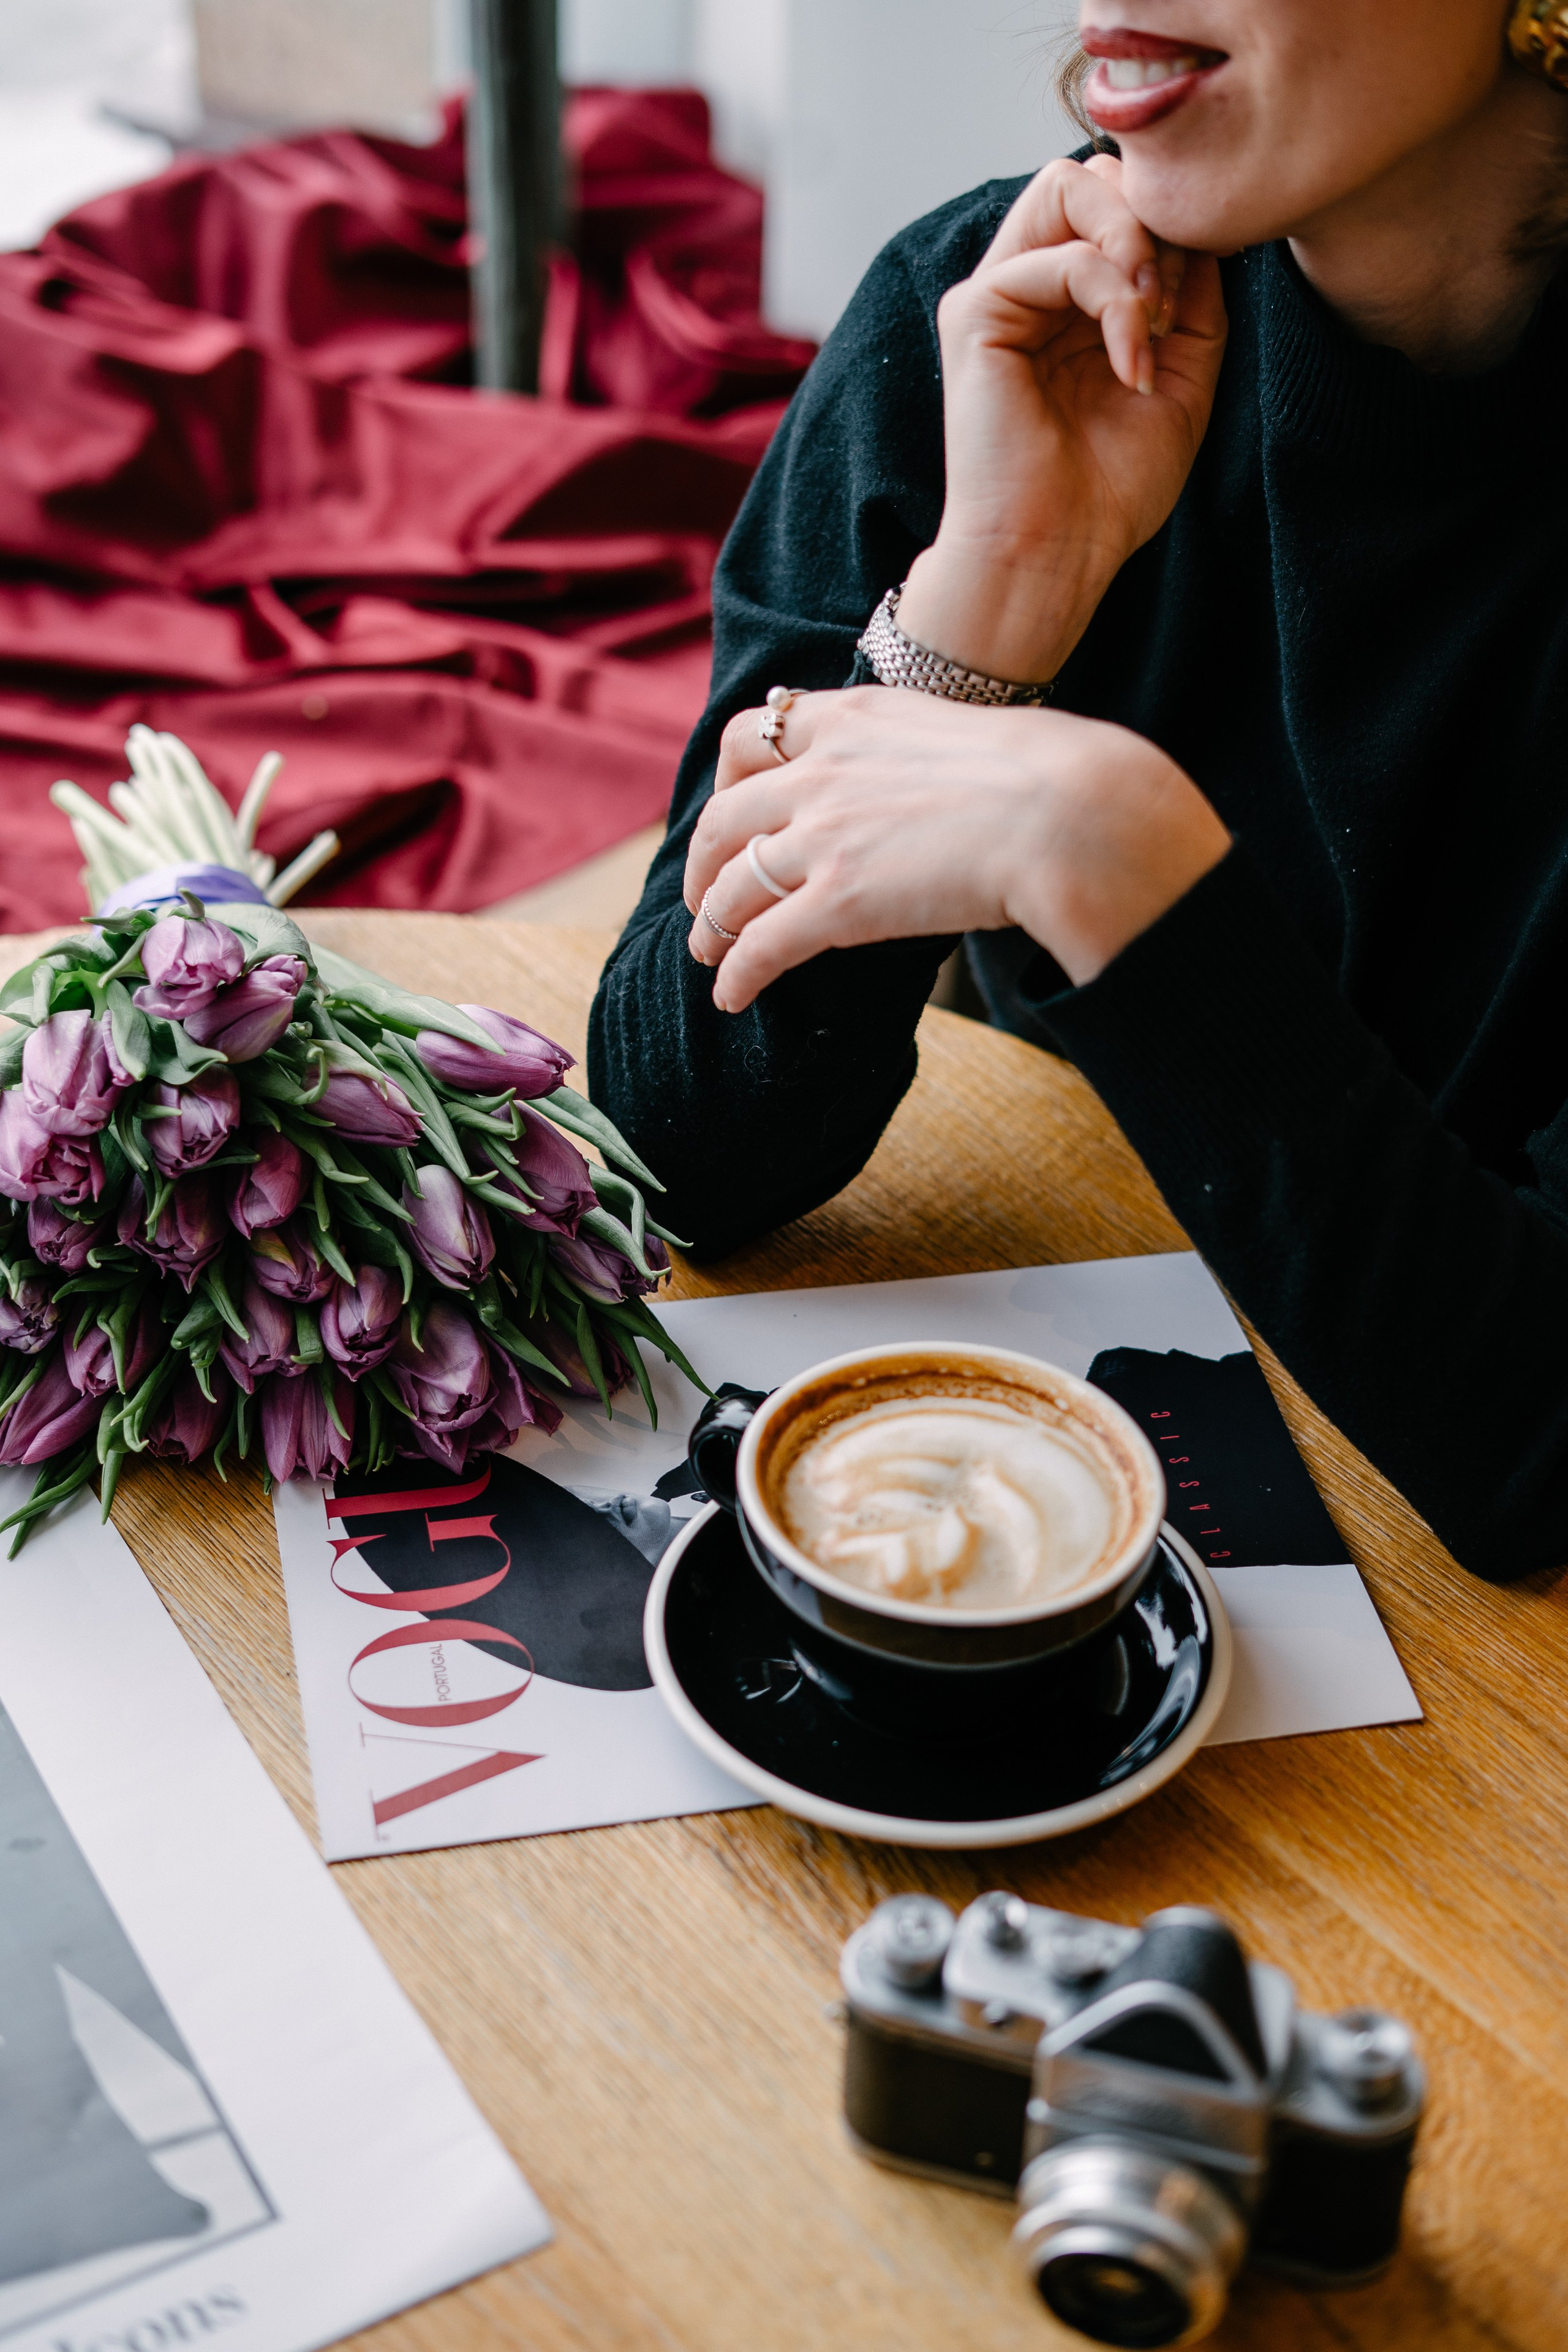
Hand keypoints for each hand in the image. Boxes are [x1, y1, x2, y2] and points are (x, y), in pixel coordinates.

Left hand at [683, 689, 1230, 1012]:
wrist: (1065, 813)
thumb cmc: (1043, 776)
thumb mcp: (958, 729)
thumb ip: (912, 750)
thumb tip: (923, 780)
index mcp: (852, 718)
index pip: (754, 733)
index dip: (728, 777)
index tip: (730, 805)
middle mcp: (822, 771)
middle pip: (725, 816)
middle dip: (703, 859)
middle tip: (705, 892)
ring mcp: (823, 836)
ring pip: (732, 884)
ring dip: (711, 923)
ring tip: (709, 950)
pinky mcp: (837, 901)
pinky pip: (762, 944)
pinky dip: (737, 974)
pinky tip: (731, 997)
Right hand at [896, 155, 1226, 684]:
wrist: (1055, 554)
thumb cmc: (1108, 489)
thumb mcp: (1180, 379)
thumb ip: (1192, 300)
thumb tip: (1200, 230)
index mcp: (1068, 304)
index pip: (1118, 206)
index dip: (1170, 230)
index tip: (1193, 305)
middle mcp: (1027, 290)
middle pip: (1086, 175)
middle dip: (1148, 218)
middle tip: (1172, 297)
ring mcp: (996, 297)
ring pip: (1067, 188)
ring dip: (1132, 243)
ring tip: (1151, 322)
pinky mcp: (974, 315)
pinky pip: (1058, 258)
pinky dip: (1113, 300)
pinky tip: (1130, 362)